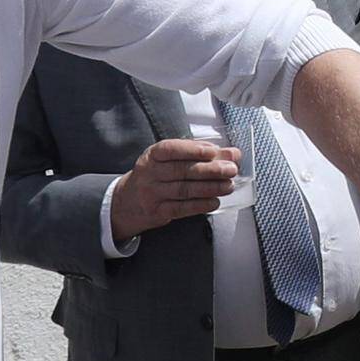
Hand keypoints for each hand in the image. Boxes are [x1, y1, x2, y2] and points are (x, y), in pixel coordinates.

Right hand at [109, 136, 243, 242]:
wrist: (127, 202)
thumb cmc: (156, 175)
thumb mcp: (170, 160)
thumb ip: (201, 154)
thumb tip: (232, 154)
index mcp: (152, 155)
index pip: (171, 149)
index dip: (193, 150)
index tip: (213, 151)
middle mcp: (149, 173)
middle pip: (181, 171)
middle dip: (210, 170)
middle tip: (230, 170)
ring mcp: (151, 194)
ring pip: (184, 190)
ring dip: (210, 188)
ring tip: (228, 186)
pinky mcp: (157, 211)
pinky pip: (181, 208)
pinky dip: (200, 205)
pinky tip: (214, 201)